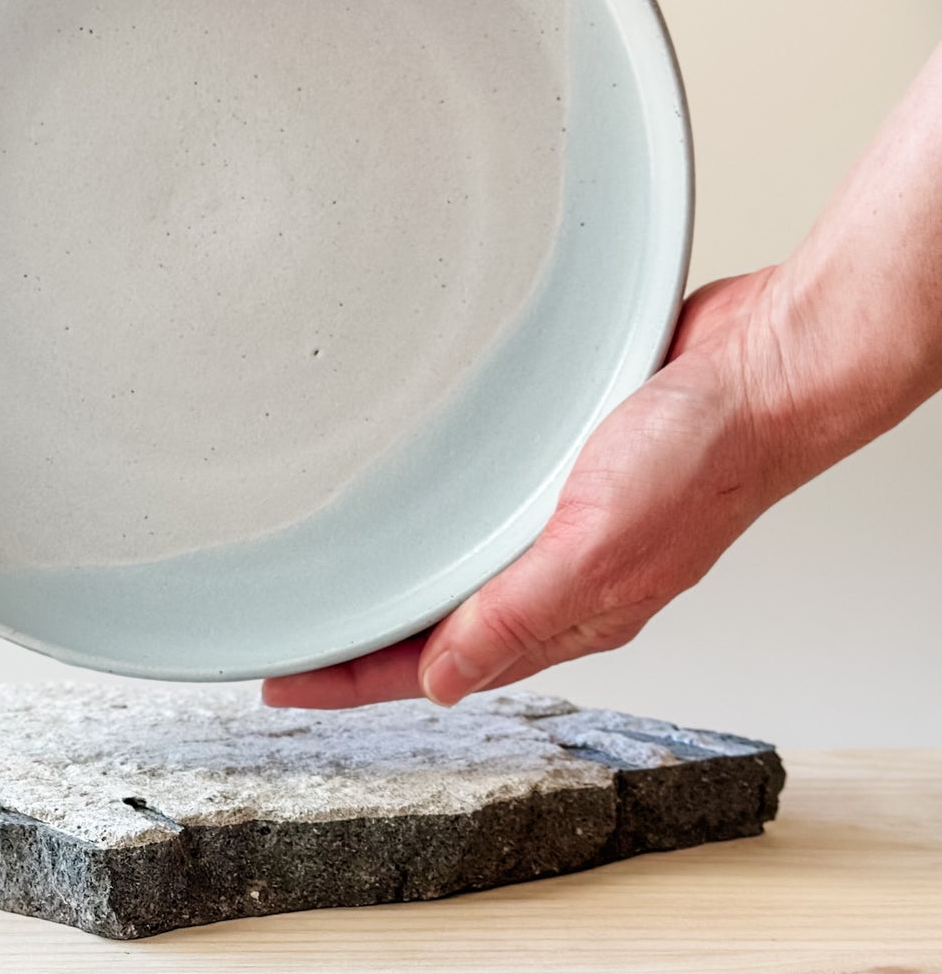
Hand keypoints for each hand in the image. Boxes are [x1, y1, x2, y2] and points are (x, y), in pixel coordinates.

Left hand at [267, 39, 941, 708]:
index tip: (286, 683)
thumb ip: (520, 613)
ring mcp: (559, 522)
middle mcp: (557, 575)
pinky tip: (407, 506)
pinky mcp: (560, 467)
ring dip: (394, 581)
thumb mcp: (601, 541)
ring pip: (456, 571)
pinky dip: (434, 522)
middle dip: (361, 639)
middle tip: (287, 636)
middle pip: (435, 627)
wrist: (763, 366)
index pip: (438, 666)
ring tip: (329, 582)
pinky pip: (482, 509)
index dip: (356, 680)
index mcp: (568, 610)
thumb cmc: (708, 453)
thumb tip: (445, 681)